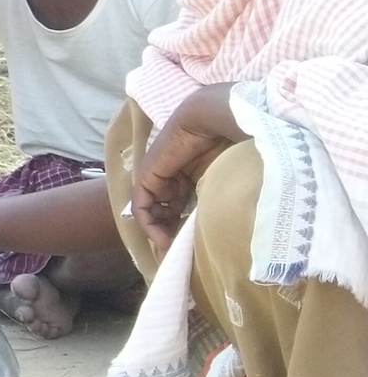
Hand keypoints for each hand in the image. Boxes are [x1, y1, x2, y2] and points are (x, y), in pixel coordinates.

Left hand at [132, 84, 240, 251]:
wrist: (211, 118)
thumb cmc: (231, 143)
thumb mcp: (226, 177)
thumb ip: (221, 196)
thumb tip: (233, 223)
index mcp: (191, 177)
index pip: (180, 208)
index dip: (184, 229)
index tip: (193, 250)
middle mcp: (172, 179)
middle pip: (165, 213)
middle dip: (171, 236)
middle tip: (180, 258)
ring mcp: (158, 177)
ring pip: (153, 212)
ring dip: (160, 234)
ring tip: (172, 253)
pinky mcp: (148, 176)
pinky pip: (142, 205)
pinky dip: (150, 224)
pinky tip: (163, 240)